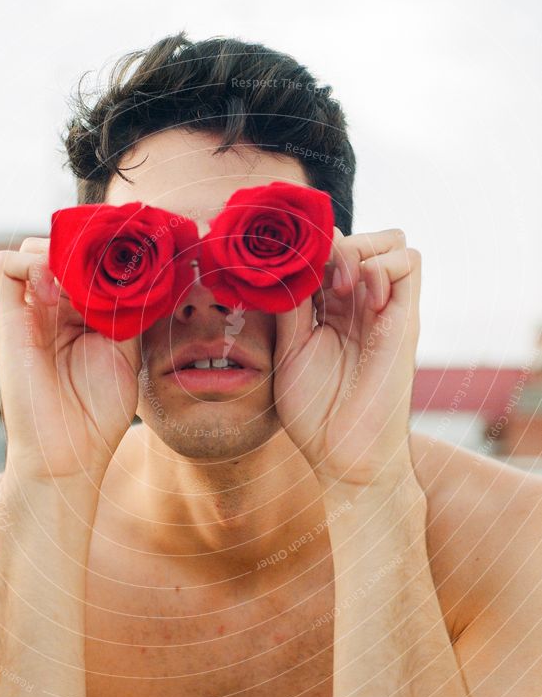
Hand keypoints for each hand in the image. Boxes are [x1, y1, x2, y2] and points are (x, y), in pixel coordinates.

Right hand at [0, 237, 139, 493]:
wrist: (69, 453)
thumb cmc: (98, 411)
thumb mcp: (126, 350)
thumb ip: (127, 309)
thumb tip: (141, 268)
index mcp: (82, 314)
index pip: (88, 262)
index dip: (108, 250)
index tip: (135, 247)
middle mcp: (54, 308)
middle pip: (63, 249)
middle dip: (89, 245)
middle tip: (113, 257)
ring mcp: (30, 311)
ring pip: (35, 249)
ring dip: (62, 251)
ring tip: (86, 276)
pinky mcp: (8, 320)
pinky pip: (6, 266)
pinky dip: (32, 261)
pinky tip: (58, 286)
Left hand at [273, 227, 420, 487]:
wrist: (344, 456)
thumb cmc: (315, 414)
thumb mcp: (289, 351)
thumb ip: (290, 307)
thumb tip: (285, 262)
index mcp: (329, 312)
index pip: (327, 254)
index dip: (309, 250)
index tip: (286, 269)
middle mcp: (358, 305)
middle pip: (359, 240)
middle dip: (335, 244)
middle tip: (316, 279)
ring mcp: (384, 310)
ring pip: (390, 241)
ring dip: (361, 249)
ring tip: (338, 286)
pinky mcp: (406, 319)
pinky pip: (410, 263)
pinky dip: (383, 264)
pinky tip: (362, 296)